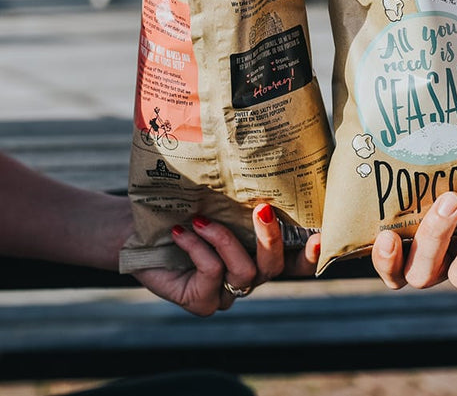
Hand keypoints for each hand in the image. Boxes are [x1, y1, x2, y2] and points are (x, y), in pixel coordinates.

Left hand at [132, 205, 319, 316]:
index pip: (297, 261)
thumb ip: (242, 192)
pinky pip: (213, 275)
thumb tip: (266, 152)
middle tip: (261, 209)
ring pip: (245, 273)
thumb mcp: (216, 198)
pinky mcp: (202, 303)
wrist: (136, 229)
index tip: (320, 234)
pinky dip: (198, 248)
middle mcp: (249, 276)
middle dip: (271, 238)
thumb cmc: (180, 208)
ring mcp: (226, 294)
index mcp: (259, 254)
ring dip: (224, 240)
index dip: (312, 254)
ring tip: (201, 219)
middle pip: (276, 268)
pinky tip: (181, 232)